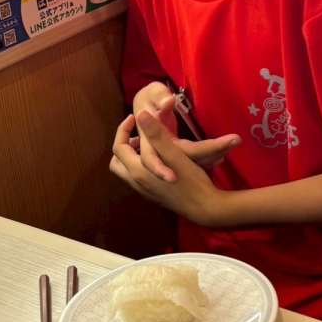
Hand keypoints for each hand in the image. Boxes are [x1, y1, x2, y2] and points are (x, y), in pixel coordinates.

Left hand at [109, 110, 224, 225]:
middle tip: (139, 134)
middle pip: (117, 161)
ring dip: (132, 155)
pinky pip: (136, 177)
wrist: (204, 207)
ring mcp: (144, 191)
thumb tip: (140, 113)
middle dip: (124, 144)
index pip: (118, 147)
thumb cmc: (191, 180)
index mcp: (138, 171)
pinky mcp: (152, 195)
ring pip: (126, 170)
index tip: (135, 117)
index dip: (123, 129)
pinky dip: (140, 164)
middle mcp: (136, 183)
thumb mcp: (174, 153)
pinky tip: (158, 158)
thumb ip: (156, 134)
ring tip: (149, 144)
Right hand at [131, 82, 240, 181]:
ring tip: (231, 144)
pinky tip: (221, 153)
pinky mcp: (176, 158)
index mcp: (156, 142)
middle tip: (236, 140)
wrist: (140, 111)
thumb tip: (169, 101)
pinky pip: (194, 161)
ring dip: (214, 156)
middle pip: (194, 160)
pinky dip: (209, 158)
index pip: (185, 151)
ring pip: (196, 163)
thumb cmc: (147, 100)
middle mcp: (165, 155)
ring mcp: (171, 158)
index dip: (207, 149)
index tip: (227, 147)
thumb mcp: (150, 94)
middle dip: (216, 152)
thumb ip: (159, 97)